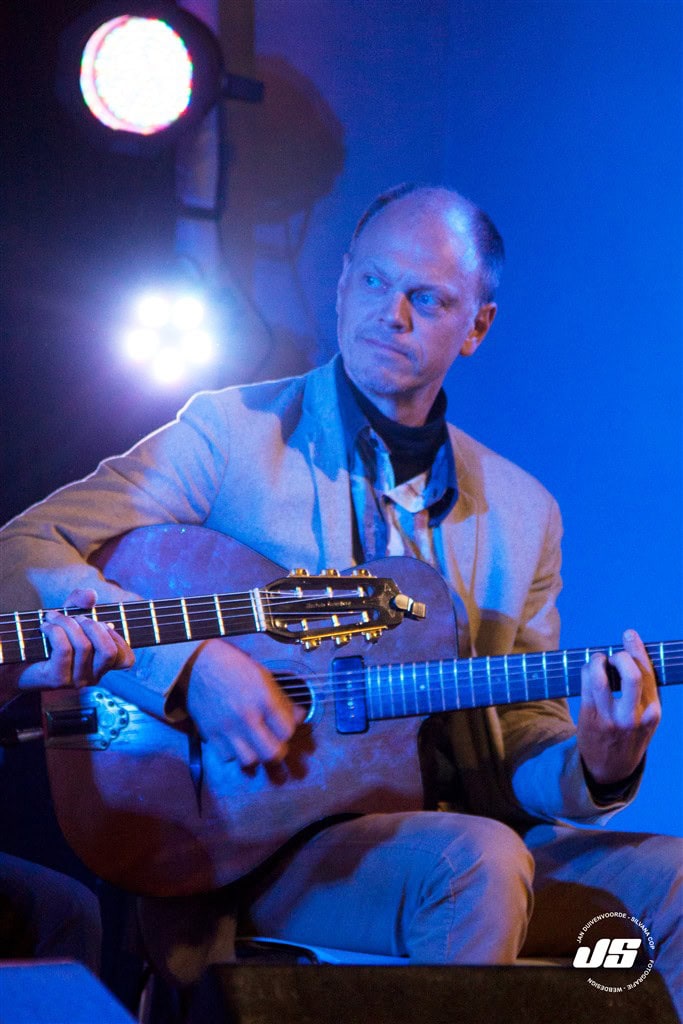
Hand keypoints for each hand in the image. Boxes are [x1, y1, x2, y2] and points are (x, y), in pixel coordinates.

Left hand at [15, 588, 134, 690]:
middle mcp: (92, 677)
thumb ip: (81, 601)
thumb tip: (91, 596)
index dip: (118, 638)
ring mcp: (75, 681)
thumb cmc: (47, 637)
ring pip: (84, 646)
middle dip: (93, 626)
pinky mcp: (57, 680)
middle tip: (77, 618)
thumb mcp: (69, 614)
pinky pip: (64, 649)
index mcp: (101, 667)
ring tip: (53, 617)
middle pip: (108, 651)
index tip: (101, 624)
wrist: (16, 659)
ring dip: (67, 623)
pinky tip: (45, 626)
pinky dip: (55, 631)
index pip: (126, 660)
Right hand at [185, 639, 304, 767]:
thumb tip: (300, 717)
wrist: (199, 664)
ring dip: (254, 756)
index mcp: (264, 698)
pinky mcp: (210, 734)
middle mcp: (247, 716)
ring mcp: (227, 727)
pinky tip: (235, 741)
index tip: (283, 728)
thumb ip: (283, 700)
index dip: (288, 732)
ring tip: (254, 745)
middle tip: (274, 746)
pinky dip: (233, 753)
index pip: (287, 731)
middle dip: (277, 753)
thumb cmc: (235, 668)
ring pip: (248, 761)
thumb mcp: (264, 677)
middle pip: (271, 753)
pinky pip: (227, 757)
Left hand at [577, 628, 659, 784]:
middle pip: (631, 674)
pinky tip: (589, 670)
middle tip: (613, 656)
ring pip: (601, 677)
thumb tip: (633, 652)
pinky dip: (587, 670)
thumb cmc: (630, 734)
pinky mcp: (589, 717)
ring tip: (598, 660)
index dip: (637, 650)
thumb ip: (645, 691)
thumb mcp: (647, 718)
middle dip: (621, 656)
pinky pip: (586, 683)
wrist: (611, 768)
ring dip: (598, 660)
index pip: (648, 674)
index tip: (629, 634)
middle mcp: (634, 716)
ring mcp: (610, 718)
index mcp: (653, 712)